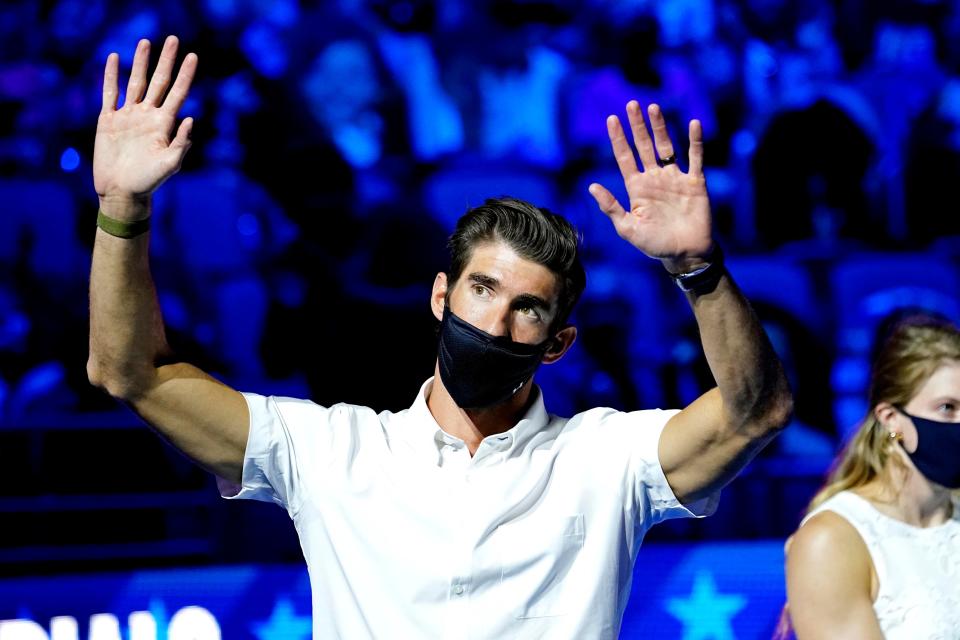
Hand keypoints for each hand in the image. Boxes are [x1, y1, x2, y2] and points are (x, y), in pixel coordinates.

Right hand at [93, 36, 196, 217]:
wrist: (122, 192)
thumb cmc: (149, 182)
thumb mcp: (169, 165)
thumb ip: (180, 144)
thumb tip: (190, 119)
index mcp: (164, 124)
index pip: (177, 93)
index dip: (185, 75)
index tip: (192, 56)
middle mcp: (148, 116)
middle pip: (159, 82)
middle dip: (166, 61)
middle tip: (173, 39)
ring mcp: (128, 116)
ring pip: (135, 82)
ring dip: (141, 62)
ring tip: (146, 42)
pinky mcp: (108, 121)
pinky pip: (110, 94)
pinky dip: (111, 76)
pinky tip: (114, 59)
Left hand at [589, 101, 712, 272]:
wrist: (686, 255)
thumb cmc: (655, 245)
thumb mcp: (628, 229)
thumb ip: (611, 208)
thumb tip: (591, 186)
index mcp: (637, 188)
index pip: (625, 157)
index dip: (618, 139)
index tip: (611, 119)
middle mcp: (654, 178)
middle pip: (644, 146)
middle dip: (637, 126)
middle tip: (631, 104)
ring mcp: (675, 178)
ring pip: (667, 146)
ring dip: (660, 127)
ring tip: (653, 107)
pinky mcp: (695, 182)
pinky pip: (695, 158)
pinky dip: (695, 141)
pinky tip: (693, 124)